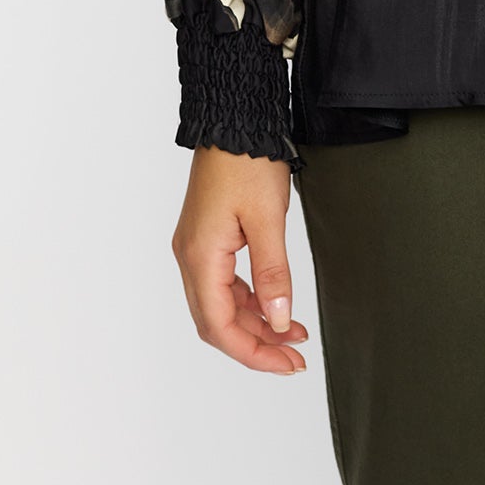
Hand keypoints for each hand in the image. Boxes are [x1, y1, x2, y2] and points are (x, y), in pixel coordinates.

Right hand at [171, 145, 310, 374]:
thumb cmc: (247, 162)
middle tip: (294, 357)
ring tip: (293, 333)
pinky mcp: (207, 237)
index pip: (219, 327)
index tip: (287, 364)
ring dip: (255, 322)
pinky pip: (224, 283)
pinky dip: (249, 299)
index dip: (253, 353)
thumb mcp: (267, 218)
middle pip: (216, 322)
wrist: (233, 120)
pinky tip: (275, 302)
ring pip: (221, 305)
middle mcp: (190, 257)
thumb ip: (273, 273)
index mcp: (200, 257)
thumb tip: (279, 321)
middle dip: (255, 344)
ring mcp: (196, 247)